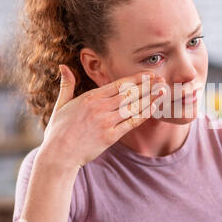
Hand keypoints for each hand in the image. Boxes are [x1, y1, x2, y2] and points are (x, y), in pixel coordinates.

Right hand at [38, 65, 164, 171]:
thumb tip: (63, 66)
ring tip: (162, 90)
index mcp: (90, 98)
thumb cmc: (59, 131)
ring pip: (133, 106)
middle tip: (161, 79)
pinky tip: (153, 108)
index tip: (148, 74)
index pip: (118, 84)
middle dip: (147, 85)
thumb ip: (66, 85)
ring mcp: (106, 122)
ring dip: (149, 97)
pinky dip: (143, 115)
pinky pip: (131, 123)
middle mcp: (100, 108)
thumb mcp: (61, 105)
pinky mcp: (110, 137)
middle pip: (129, 93)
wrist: (59, 155)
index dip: (136, 78)